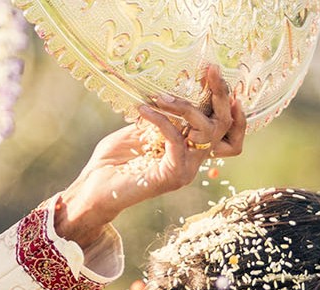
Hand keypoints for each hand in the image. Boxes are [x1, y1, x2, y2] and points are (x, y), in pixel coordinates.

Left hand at [54, 65, 247, 245]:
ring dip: (184, 106)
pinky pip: (176, 138)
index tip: (214, 72)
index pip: (223, 126)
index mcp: (189, 147)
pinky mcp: (174, 174)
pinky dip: (160, 119)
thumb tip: (170, 89)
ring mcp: (187, 169)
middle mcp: (194, 160)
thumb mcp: (139, 129)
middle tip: (210, 69)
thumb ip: (159, 115)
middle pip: (224, 125)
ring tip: (160, 96)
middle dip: (220, 94)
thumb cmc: (113, 161)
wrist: (94, 190)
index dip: (226, 101)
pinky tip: (143, 109)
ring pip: (207, 130)